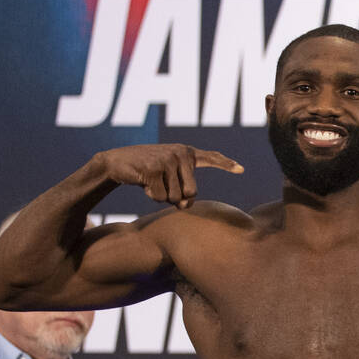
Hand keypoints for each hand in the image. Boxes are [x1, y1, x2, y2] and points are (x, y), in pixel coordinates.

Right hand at [94, 144, 242, 208]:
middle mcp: (180, 153)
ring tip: (152, 182)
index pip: (211, 158)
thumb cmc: (147, 173)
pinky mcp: (153, 168)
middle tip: (163, 186)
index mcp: (187, 153)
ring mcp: (167, 159)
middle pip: (192, 192)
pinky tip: (143, 182)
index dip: (226, 164)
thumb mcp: (169, 180)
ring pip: (175, 197)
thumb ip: (184, 192)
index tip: (241, 169)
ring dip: (162, 197)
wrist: (117, 163)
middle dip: (177, 197)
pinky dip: (152, 196)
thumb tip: (186, 205)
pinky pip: (161, 197)